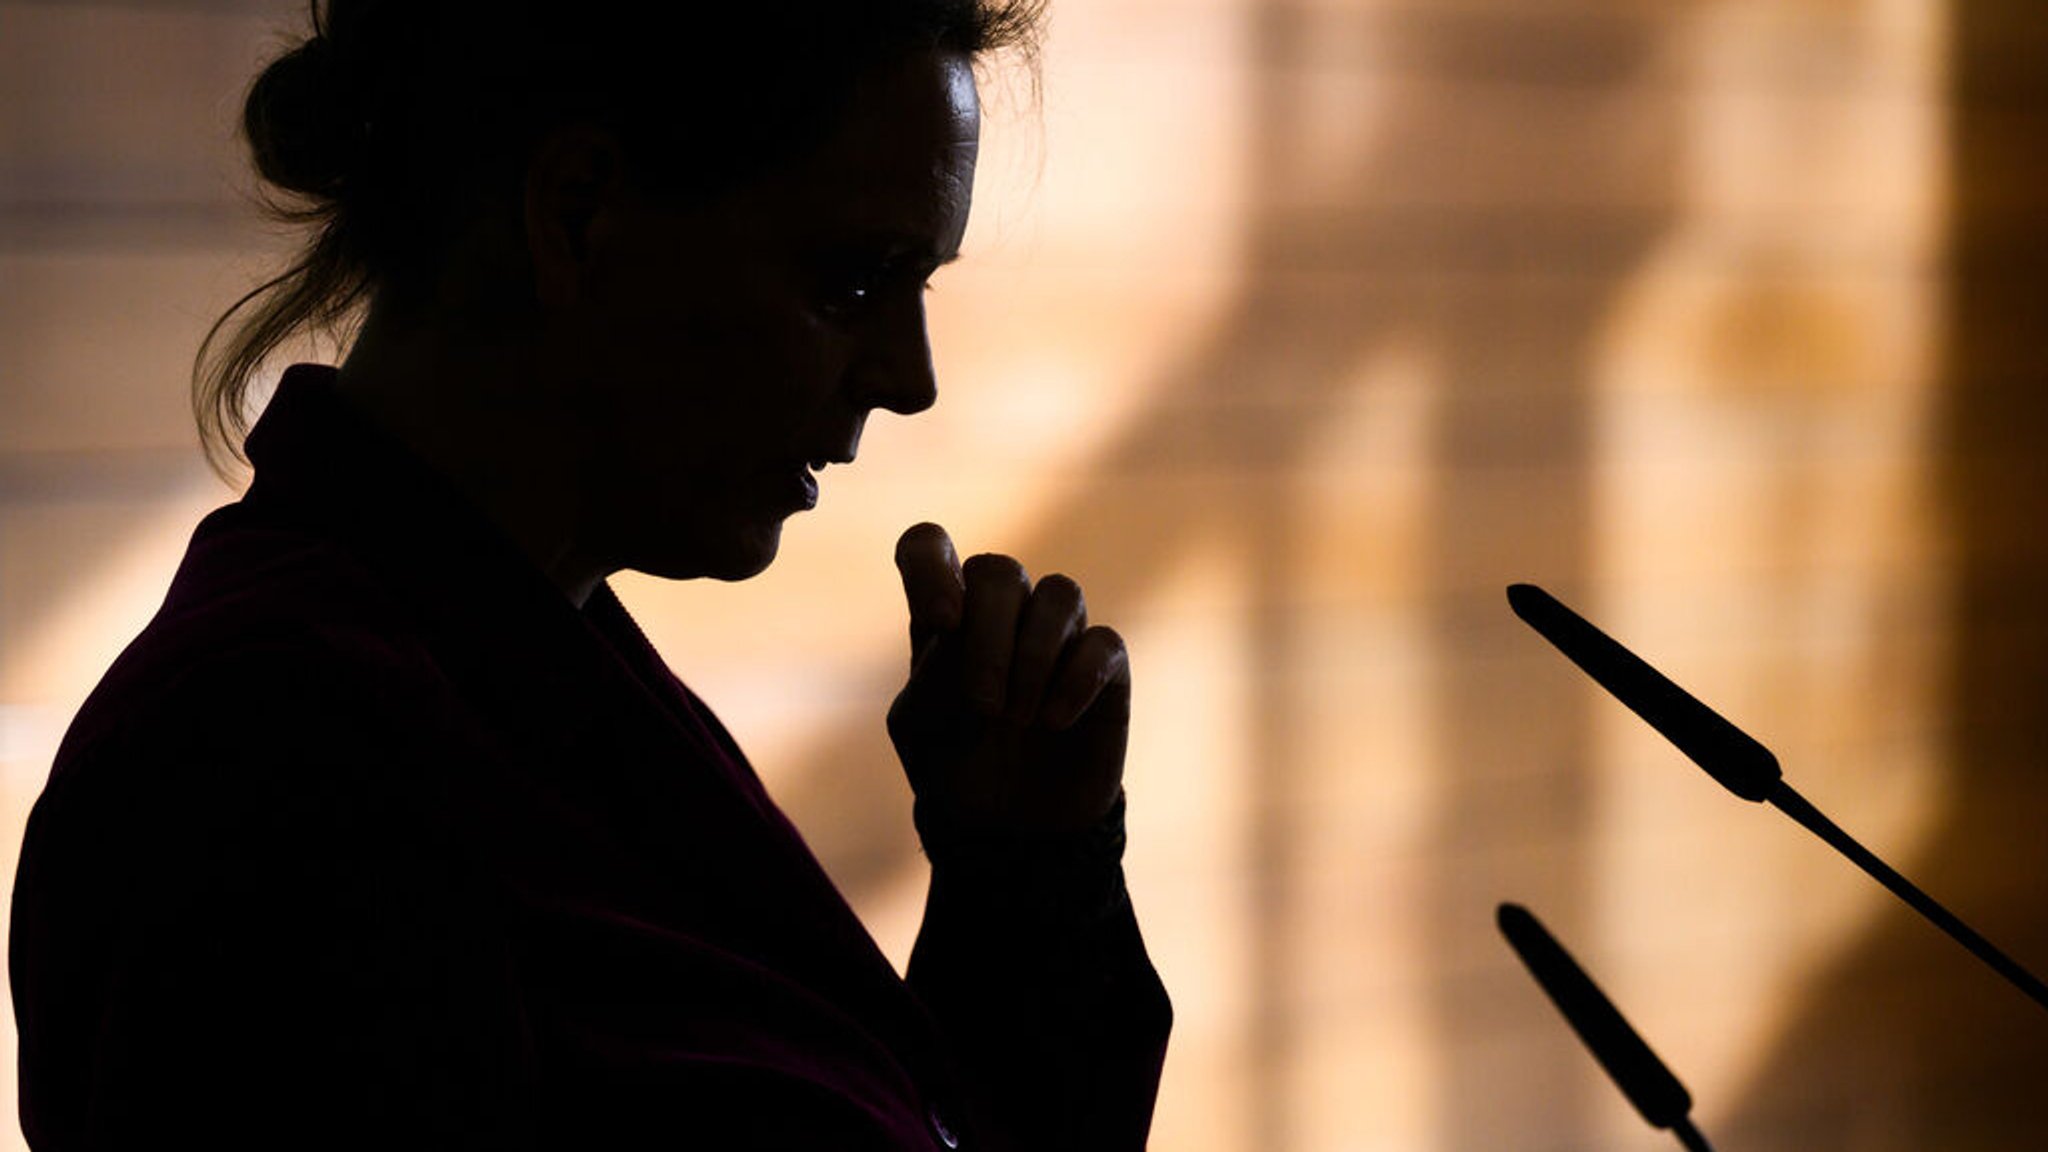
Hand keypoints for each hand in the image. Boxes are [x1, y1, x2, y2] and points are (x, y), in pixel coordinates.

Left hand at [887, 523, 1130, 838]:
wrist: (1011, 827)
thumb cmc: (956, 767)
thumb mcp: (921, 726)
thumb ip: (932, 673)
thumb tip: (966, 626)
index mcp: (946, 616)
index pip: (929, 546)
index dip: (932, 566)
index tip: (943, 622)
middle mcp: (1001, 613)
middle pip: (998, 571)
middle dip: (988, 636)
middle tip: (984, 705)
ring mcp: (1057, 634)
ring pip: (1060, 593)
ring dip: (1033, 657)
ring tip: (1020, 718)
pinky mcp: (1104, 665)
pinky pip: (1102, 642)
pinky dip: (1076, 680)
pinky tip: (1055, 721)